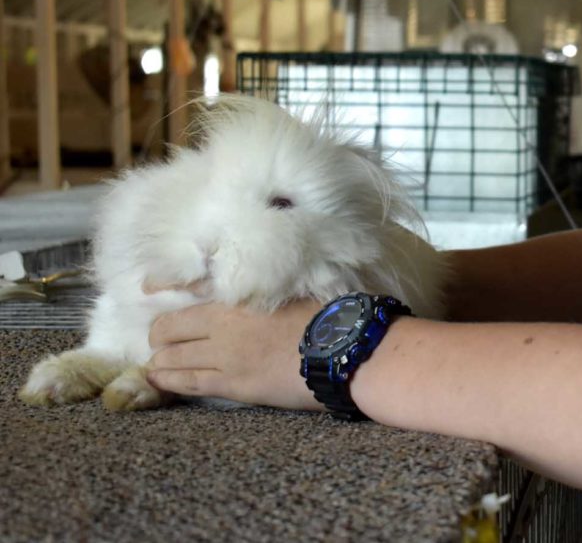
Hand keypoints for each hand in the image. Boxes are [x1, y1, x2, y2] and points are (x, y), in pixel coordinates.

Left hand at [147, 298, 323, 411]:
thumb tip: (249, 286)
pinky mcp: (232, 384)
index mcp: (240, 295)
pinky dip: (167, 380)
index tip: (148, 289)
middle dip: (160, 334)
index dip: (163, 286)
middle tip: (162, 339)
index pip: (189, 286)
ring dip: (162, 359)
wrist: (342, 350)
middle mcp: (224, 322)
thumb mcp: (292, 289)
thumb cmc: (326, 316)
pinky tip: (157, 379)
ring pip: (174, 357)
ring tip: (158, 362)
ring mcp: (225, 355)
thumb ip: (264, 287)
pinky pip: (188, 382)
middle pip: (171, 327)